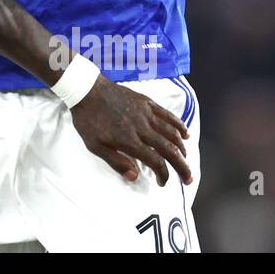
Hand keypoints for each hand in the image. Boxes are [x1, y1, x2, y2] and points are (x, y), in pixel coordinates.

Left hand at [69, 76, 192, 185]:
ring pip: (172, 133)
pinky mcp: (147, 102)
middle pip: (170, 150)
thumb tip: (134, 177)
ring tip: (185, 159)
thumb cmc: (88, 120)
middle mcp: (142, 128)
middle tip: (188, 179)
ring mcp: (146, 113)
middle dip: (182, 166)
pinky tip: (185, 134)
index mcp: (129, 141)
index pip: (155, 162)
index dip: (163, 175)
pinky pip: (168, 115)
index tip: (163, 183)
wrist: (86, 90)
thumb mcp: (94, 145)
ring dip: (182, 149)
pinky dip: (179, 126)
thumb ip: (116, 162)